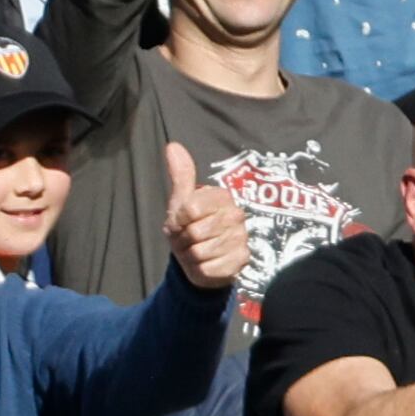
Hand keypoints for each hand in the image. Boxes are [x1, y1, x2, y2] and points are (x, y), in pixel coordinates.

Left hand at [162, 139, 249, 289]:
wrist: (201, 258)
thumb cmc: (190, 227)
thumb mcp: (181, 201)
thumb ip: (181, 175)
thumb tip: (173, 146)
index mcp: (222, 197)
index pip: (190, 209)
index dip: (178, 219)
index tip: (181, 221)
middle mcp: (237, 215)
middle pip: (195, 232)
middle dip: (184, 239)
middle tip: (189, 238)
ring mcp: (241, 238)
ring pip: (201, 251)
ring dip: (191, 255)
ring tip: (197, 250)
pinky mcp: (242, 260)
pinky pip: (208, 268)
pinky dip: (201, 269)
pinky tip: (208, 262)